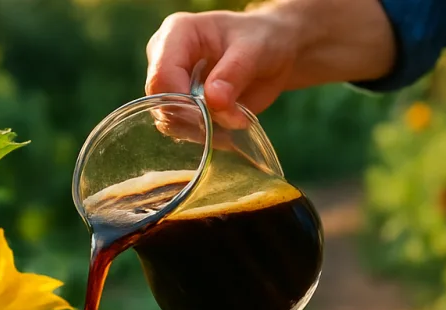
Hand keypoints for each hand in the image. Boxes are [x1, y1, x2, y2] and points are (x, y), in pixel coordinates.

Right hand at [145, 0, 397, 126]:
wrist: (286, 47)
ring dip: (204, 133)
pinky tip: (233, 128)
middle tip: (234, 119)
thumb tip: (212, 100)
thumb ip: (235, 74)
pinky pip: (186, 134)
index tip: (216, 112)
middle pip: (159, 103)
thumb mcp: (261, 51)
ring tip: (240, 118)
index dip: (180, 101)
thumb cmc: (272, 39)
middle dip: (194, 121)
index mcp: (177, 36)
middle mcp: (167, 57)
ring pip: (169, 123)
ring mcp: (173, 84)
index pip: (158, 76)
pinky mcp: (185, 106)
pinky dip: (209, 138)